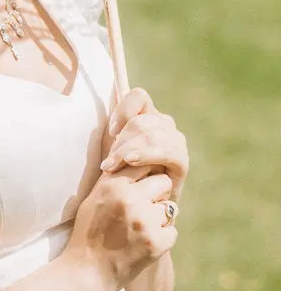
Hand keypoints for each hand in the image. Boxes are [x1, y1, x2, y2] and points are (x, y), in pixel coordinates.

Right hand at [64, 169, 177, 290]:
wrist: (87, 271)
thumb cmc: (90, 232)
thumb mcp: (95, 197)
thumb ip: (115, 177)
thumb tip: (135, 155)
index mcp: (113, 184)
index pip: (144, 164)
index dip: (145, 178)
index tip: (141, 189)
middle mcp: (130, 198)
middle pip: (163, 182)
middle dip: (157, 196)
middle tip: (142, 212)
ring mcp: (144, 221)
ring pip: (170, 208)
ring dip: (160, 220)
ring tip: (138, 232)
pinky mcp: (156, 243)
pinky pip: (173, 232)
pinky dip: (163, 240)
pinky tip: (143, 246)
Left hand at [99, 87, 188, 201]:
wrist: (133, 206)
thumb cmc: (118, 173)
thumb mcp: (111, 147)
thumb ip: (113, 125)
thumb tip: (113, 84)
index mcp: (147, 115)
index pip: (139, 96)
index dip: (123, 110)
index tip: (110, 131)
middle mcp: (164, 124)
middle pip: (142, 120)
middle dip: (121, 141)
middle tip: (107, 162)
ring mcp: (176, 142)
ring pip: (153, 135)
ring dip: (128, 150)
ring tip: (112, 167)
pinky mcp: (182, 162)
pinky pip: (169, 151)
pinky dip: (147, 155)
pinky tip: (132, 162)